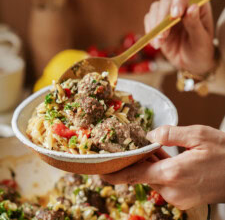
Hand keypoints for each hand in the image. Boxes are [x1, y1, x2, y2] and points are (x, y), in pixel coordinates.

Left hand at [101, 125, 224, 209]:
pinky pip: (163, 180)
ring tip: (150, 147)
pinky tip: (161, 156)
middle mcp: (171, 189)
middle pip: (142, 174)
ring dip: (149, 163)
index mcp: (172, 173)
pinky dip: (158, 168)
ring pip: (153, 176)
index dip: (114, 173)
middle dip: (135, 160)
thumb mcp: (198, 135)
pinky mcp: (183, 197)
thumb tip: (150, 135)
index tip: (100, 170)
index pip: (133, 175)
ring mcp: (177, 196)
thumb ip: (170, 134)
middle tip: (130, 146)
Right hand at [144, 0, 214, 75]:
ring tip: (159, 42)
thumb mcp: (201, 40)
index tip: (175, 15)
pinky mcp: (158, 24)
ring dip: (155, 26)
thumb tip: (192, 8)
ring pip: (155, 9)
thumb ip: (195, 24)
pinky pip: (149, 21)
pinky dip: (150, 32)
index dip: (179, 0)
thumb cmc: (200, 50)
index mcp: (197, 4)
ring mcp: (168, 14)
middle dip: (162, 16)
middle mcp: (182, 5)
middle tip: (163, 35)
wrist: (191, 62)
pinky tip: (156, 44)